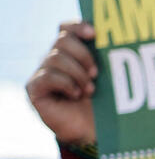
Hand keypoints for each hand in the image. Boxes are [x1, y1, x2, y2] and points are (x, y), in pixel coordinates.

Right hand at [25, 21, 97, 144]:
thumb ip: (105, 59)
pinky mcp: (35, 89)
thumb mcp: (107, 78)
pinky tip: (76, 94)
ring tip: (90, 90)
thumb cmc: (102, 104)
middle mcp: (54, 60)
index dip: (78, 26)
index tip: (95, 33)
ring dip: (77, 73)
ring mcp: (43, 73)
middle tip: (96, 73)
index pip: (67, 29)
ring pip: (56, 57)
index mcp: (71, 53)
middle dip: (83, 54)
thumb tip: (116, 40)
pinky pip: (47, 76)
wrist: (93, 132)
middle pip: (62, 40)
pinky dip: (66, 83)